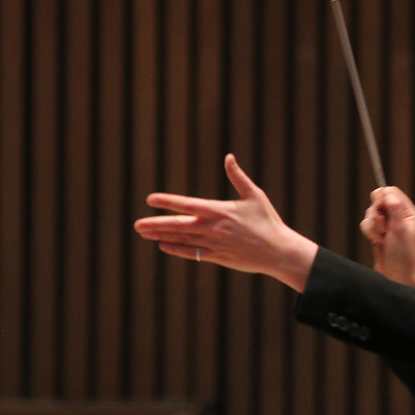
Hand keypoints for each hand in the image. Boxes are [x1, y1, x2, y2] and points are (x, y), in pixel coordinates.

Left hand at [134, 154, 317, 291]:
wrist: (277, 251)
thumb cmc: (268, 221)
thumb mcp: (254, 195)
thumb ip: (238, 177)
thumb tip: (229, 157)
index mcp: (219, 210)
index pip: (186, 204)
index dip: (167, 201)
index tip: (150, 199)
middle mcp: (212, 228)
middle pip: (177, 225)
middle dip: (155, 224)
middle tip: (136, 225)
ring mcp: (213, 244)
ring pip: (181, 239)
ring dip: (161, 235)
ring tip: (143, 233)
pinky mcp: (217, 257)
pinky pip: (192, 253)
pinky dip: (176, 249)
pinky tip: (163, 245)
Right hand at [359, 186, 414, 286]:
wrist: (397, 276)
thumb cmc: (403, 255)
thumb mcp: (400, 230)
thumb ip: (394, 209)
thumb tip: (386, 191)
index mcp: (408, 212)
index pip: (391, 192)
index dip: (382, 198)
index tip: (380, 209)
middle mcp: (398, 216)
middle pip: (378, 200)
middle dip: (376, 213)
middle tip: (382, 227)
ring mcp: (387, 224)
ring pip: (370, 212)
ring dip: (372, 225)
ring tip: (381, 238)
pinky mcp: (378, 232)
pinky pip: (366, 223)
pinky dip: (368, 231)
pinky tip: (377, 242)